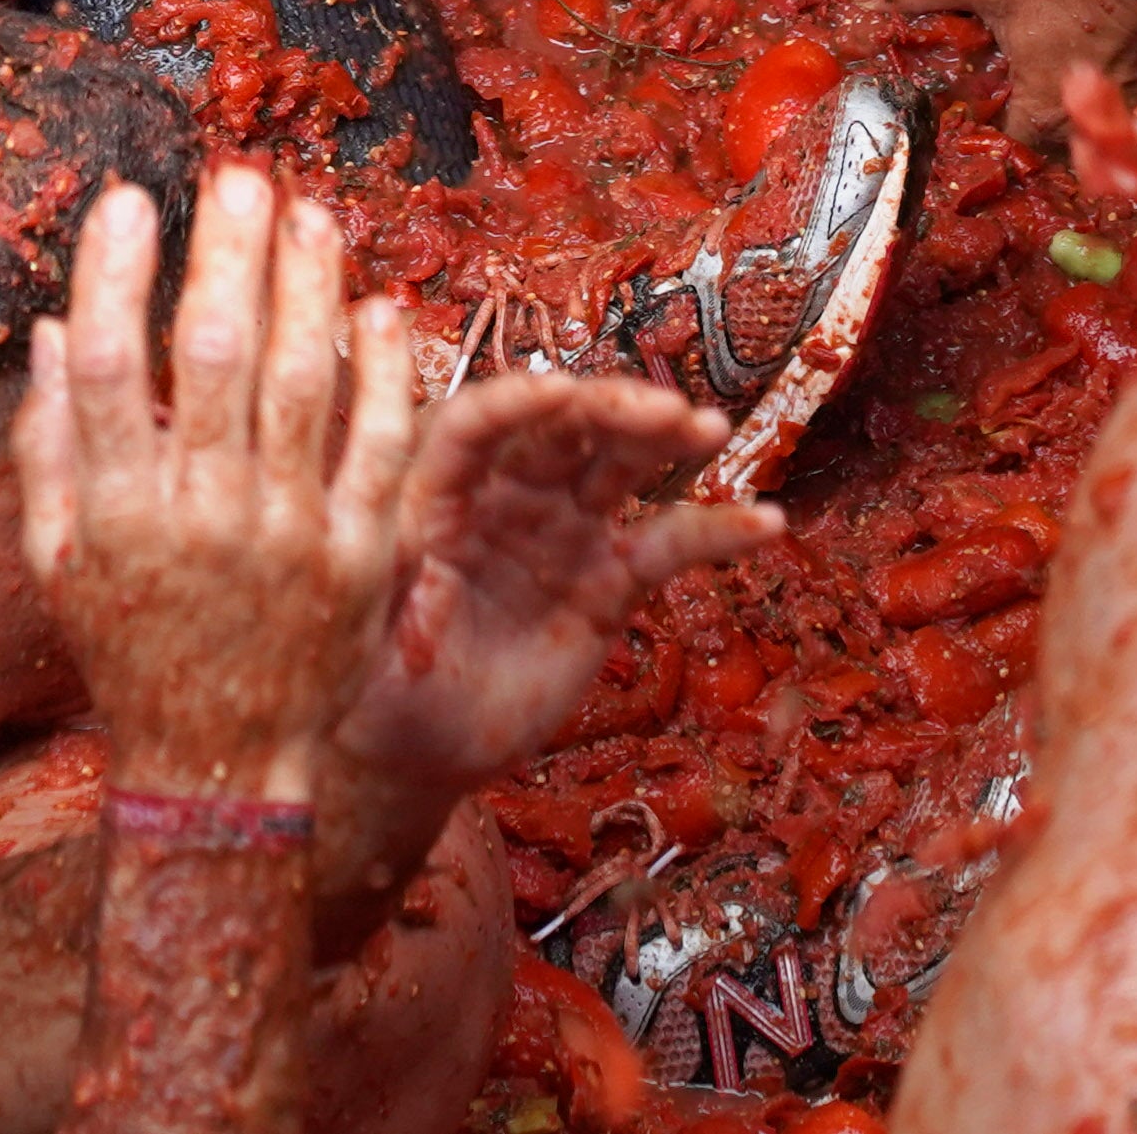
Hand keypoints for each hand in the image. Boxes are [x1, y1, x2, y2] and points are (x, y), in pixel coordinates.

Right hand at [15, 166, 416, 798]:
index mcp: (118, 512)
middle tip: (238, 176)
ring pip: (305, 385)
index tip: (129, 199)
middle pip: (215, 357)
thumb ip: (48, 446)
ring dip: (309, 288)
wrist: (218, 761)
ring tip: (311, 215)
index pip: (108, 369)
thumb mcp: (58, 560)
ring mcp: (287, 538)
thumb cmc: (129, 647)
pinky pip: (379, 449)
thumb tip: (51, 329)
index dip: (114, 276)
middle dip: (227, 253)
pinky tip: (381, 308)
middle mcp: (202, 517)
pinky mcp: (359, 559)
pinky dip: (385, 375)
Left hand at [335, 371, 776, 797]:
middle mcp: (503, 496)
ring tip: (710, 427)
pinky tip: (765, 523)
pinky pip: (664, 546)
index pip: (476, 424)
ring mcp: (559, 534)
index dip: (518, 403)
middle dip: (610, 409)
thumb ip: (399, 593)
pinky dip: (714, 531)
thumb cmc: (372, 678)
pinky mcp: (604, 583)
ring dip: (662, 439)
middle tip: (666, 408)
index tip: (561, 391)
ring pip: (616, 466)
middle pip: (561, 429)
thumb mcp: (372, 632)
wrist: (415, 745)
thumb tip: (415, 567)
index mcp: (435, 490)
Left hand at [855, 0, 1136, 156]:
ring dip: (1117, 128)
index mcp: (1042, 111)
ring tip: (1108, 99)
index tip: (1002, 96)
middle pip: (1070, 146)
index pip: (1013, 140)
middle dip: (1059, 127)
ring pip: (1130, 140)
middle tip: (1053, 91)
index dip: (1002, 120)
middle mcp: (1100, 127)